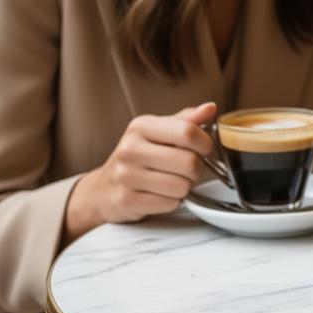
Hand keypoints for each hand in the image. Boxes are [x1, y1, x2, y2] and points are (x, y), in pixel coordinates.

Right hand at [64, 102, 215, 243]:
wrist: (103, 188)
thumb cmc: (138, 157)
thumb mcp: (158, 131)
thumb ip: (186, 120)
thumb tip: (210, 108)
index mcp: (141, 126)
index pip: (187, 132)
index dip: (205, 143)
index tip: (205, 149)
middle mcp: (130, 149)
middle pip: (189, 162)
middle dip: (197, 169)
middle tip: (189, 169)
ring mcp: (126, 176)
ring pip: (182, 186)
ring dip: (185, 187)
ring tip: (173, 181)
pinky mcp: (126, 200)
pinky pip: (170, 204)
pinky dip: (172, 202)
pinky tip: (161, 194)